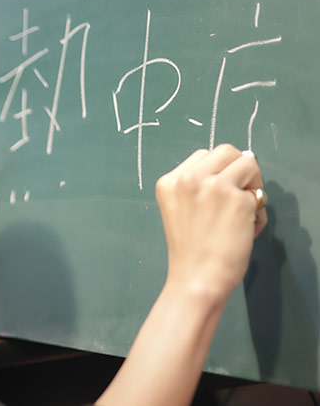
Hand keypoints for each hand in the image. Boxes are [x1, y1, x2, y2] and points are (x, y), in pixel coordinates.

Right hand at [155, 144, 267, 305]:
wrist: (195, 279)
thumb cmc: (191, 250)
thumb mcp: (181, 208)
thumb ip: (200, 185)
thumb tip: (243, 160)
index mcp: (169, 181)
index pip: (203, 155)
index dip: (218, 173)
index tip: (217, 196)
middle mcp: (188, 178)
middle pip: (226, 151)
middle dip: (239, 170)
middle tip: (238, 197)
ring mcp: (213, 186)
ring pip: (248, 162)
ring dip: (252, 185)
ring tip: (243, 212)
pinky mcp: (237, 200)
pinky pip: (259, 193)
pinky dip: (258, 211)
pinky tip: (246, 229)